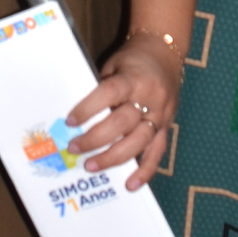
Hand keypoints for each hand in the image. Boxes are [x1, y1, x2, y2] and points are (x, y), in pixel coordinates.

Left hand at [65, 38, 178, 190]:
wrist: (165, 51)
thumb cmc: (132, 59)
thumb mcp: (114, 65)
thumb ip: (101, 88)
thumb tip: (77, 117)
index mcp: (133, 78)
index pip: (109, 93)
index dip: (88, 108)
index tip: (70, 121)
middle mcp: (150, 98)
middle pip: (122, 123)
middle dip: (95, 139)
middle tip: (74, 148)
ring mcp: (161, 115)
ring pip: (138, 142)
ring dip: (113, 158)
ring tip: (92, 166)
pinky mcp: (167, 127)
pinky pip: (157, 152)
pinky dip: (145, 171)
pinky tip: (131, 185)